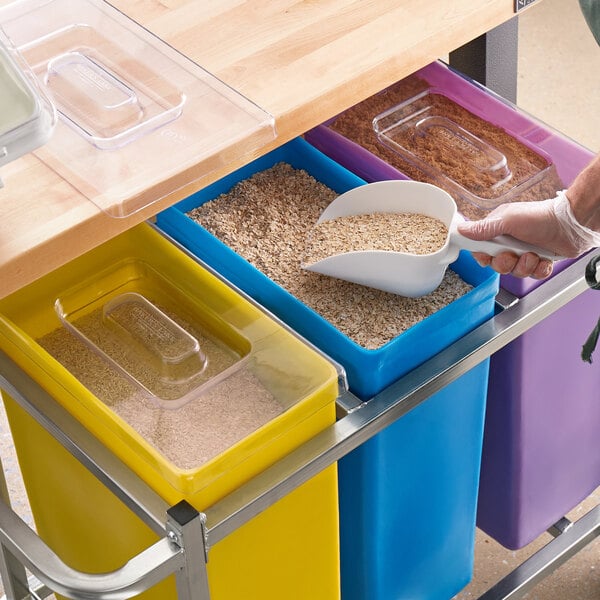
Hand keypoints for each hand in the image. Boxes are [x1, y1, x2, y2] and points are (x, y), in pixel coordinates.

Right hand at [457, 191, 599, 278]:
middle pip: (496, 265)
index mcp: (497, 231)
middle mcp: (509, 243)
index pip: (480, 250)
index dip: (482, 256)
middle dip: (505, 263)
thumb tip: (461, 230)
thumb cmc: (541, 216)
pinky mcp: (538, 261)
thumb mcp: (508, 220)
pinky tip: (543, 260)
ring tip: (532, 254)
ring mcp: (523, 253)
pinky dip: (539, 270)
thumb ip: (484, 228)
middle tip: (512, 254)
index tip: (488, 255)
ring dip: (524, 266)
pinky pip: (532, 275)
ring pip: (514, 272)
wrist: (572, 223)